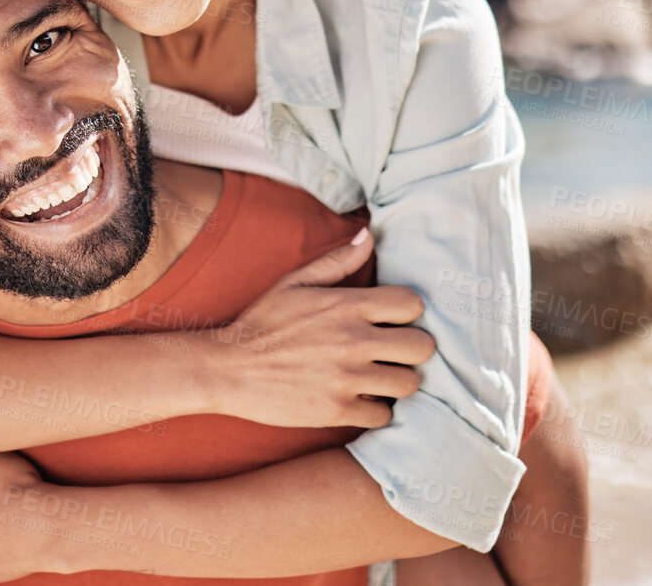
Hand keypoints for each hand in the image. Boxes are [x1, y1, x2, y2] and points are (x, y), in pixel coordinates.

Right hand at [202, 229, 433, 429]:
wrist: (229, 369)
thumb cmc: (262, 323)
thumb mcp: (294, 283)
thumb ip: (337, 261)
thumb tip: (369, 235)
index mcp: (345, 305)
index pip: (413, 304)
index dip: (408, 312)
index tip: (393, 320)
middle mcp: (352, 341)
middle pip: (422, 348)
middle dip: (411, 348)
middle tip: (393, 351)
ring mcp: (346, 379)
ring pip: (408, 384)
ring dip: (396, 380)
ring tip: (378, 376)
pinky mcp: (337, 411)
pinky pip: (383, 415)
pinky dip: (374, 409)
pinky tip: (359, 398)